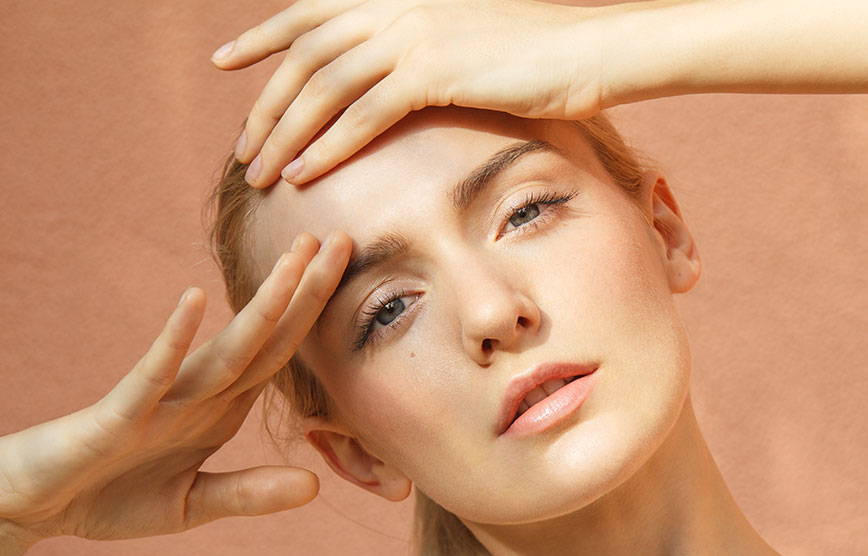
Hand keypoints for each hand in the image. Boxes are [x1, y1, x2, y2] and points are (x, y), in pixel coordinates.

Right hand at [0, 232, 351, 549]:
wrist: (33, 510)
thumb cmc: (110, 497)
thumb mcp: (191, 506)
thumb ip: (249, 494)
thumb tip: (314, 487)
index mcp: (219, 408)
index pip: (280, 355)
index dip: (316, 318)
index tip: (349, 274)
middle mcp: (198, 393)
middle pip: (266, 337)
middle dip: (305, 292)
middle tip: (342, 238)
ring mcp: (161, 399)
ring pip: (225, 347)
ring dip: (264, 305)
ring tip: (296, 258)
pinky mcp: (117, 414)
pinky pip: (152, 373)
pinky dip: (174, 340)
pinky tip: (194, 300)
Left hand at [211, 0, 615, 187]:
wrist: (589, 50)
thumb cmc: (538, 53)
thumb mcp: (468, 40)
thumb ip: (421, 51)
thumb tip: (397, 79)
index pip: (312, 11)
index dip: (264, 34)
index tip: (227, 59)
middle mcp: (397, 7)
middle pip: (306, 53)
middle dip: (266, 103)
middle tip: (244, 147)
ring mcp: (414, 35)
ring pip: (325, 85)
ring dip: (286, 132)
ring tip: (262, 173)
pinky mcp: (434, 70)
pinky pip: (363, 113)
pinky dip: (328, 145)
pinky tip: (305, 175)